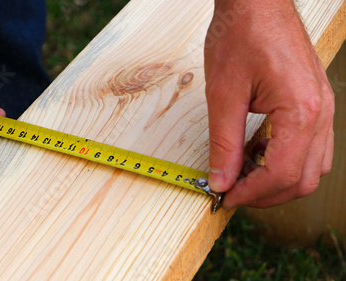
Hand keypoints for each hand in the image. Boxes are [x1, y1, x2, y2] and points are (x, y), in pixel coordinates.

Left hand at [204, 0, 334, 207]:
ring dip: (275, 179)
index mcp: (301, 112)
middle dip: (265, 193)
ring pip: (310, 167)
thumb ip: (224, 144)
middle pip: (302, 179)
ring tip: (241, 171)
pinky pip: (308, 148)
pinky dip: (282, 159)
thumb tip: (222, 180)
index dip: (251, 193)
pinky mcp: (314, 105)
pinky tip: (255, 151)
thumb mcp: (223, 95)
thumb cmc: (241, 36)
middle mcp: (321, 114)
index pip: (281, 173)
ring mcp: (322, 109)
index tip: (225, 198)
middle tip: (232, 191)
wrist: (256, 4)